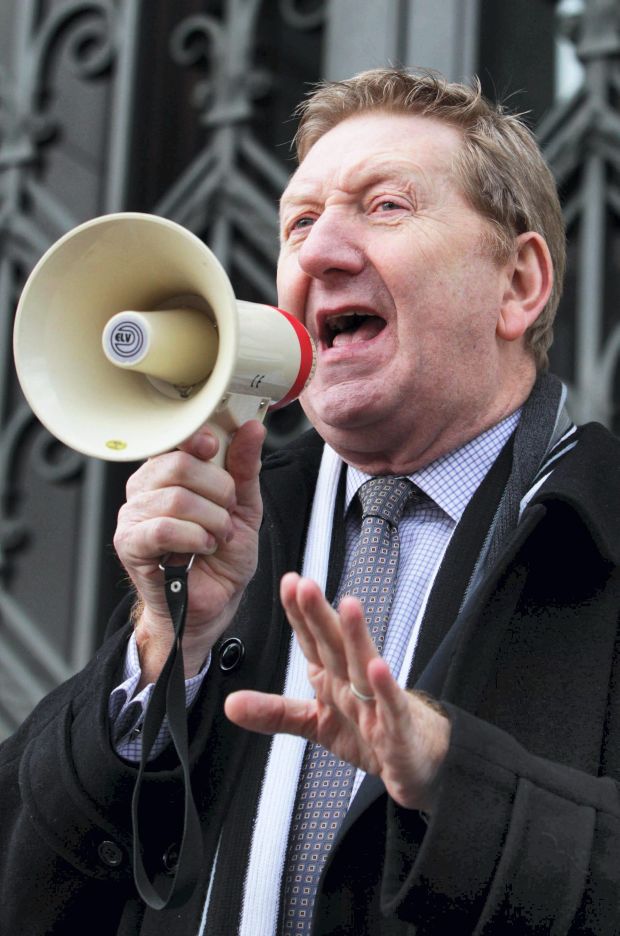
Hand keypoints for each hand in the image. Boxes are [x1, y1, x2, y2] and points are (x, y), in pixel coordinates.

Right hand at [113, 420, 264, 681]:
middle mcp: (145, 487)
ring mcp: (132, 514)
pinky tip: (202, 548)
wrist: (211, 604)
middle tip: (227, 514)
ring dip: (211, 521)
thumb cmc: (222, 557)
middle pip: (180, 463)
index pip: (177, 437)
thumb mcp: (244, 507)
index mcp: (169, 471)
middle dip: (218, 490)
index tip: (216, 449)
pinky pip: (164, 528)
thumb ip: (244, 468)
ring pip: (176, 497)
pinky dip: (194, 538)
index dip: (199, 438)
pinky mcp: (129, 544)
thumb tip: (252, 429)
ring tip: (217, 537)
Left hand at [225, 573, 450, 811]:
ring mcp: (377, 702)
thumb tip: (230, 704)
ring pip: (364, 663)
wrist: (417, 759)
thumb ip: (274, 713)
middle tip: (305, 584)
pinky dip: (385, 687)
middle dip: (320, 614)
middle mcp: (353, 681)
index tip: (287, 582)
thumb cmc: (369, 731)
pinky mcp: (398, 728)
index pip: (312, 639)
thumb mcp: (313, 724)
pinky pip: (391, 705)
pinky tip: (378, 667)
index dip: (299, 613)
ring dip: (357, 634)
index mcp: (332, 675)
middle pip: (335, 642)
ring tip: (348, 605)